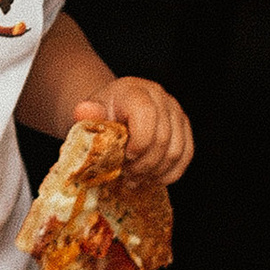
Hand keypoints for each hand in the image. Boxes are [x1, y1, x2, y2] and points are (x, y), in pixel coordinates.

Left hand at [78, 78, 192, 183]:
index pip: (146, 115)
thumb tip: (83, 111)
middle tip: (127, 175)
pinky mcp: (184, 128)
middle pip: (162, 139)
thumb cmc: (103, 113)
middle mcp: (160, 97)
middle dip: (143, 164)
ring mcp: (175, 112)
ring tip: (136, 178)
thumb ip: (87, 114)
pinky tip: (152, 178)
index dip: (138, 143)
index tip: (123, 157)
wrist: (115, 109)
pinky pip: (186, 156)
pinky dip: (170, 173)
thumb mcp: (91, 113)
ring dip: (155, 172)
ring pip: (176, 151)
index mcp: (135, 90)